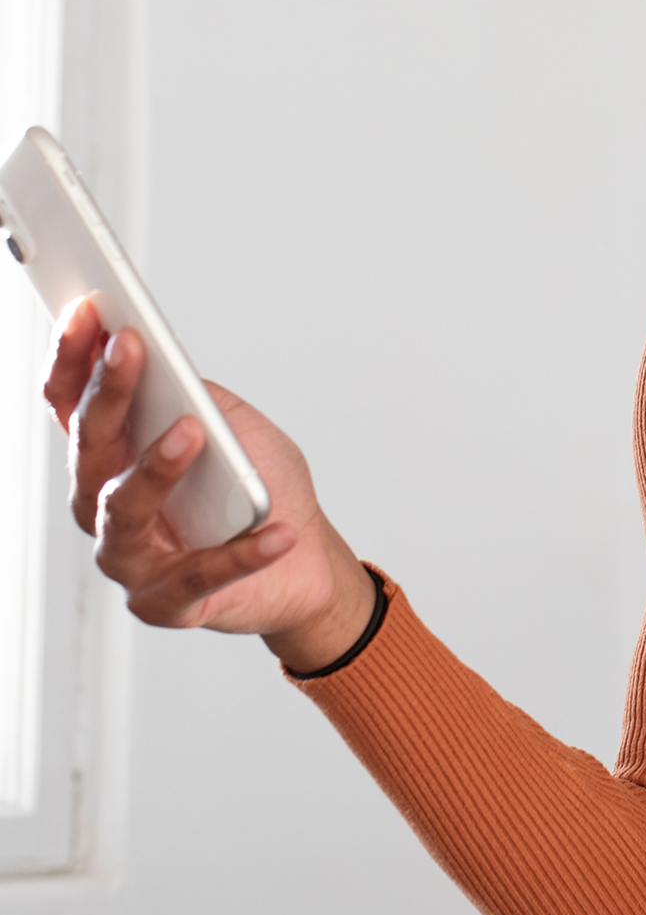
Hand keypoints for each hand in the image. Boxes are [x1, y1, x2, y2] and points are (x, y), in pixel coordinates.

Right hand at [43, 297, 375, 668]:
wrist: (304, 560)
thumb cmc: (255, 488)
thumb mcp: (231, 427)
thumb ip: (193, 397)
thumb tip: (163, 361)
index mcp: (113, 456)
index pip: (72, 403)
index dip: (72, 357)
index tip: (87, 310)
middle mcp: (104, 506)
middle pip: (89, 447)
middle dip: (107, 392)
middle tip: (128, 346)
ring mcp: (131, 559)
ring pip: (121, 513)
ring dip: (154, 467)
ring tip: (191, 433)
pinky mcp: (168, 604)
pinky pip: (199, 578)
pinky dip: (240, 554)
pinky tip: (276, 531)